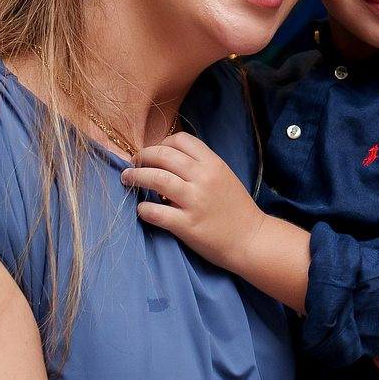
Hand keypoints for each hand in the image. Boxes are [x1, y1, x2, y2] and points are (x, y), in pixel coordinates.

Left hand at [122, 133, 263, 276]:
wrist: (251, 239)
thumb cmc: (236, 209)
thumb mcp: (224, 177)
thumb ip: (200, 166)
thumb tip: (168, 160)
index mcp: (213, 164)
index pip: (180, 140)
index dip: (161, 143)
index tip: (153, 153)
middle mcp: (204, 178)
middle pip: (163, 155)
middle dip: (142, 157)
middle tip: (133, 163)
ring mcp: (195, 201)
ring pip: (156, 179)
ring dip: (136, 177)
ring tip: (127, 179)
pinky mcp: (187, 225)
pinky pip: (156, 212)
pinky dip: (143, 209)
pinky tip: (141, 210)